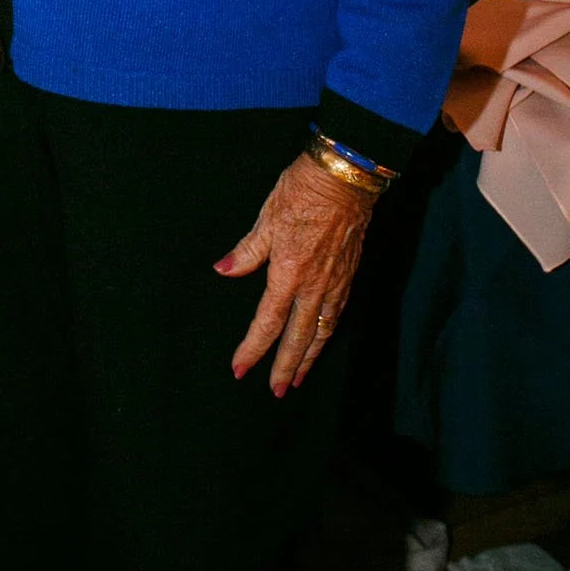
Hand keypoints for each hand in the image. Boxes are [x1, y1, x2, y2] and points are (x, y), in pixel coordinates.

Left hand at [213, 151, 375, 393]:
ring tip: (298, 377)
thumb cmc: (302, 192)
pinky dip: (326, 333)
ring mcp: (334, 283)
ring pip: (321, 330)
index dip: (253, 348)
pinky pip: (336, 314)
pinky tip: (321, 337)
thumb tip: (223, 270)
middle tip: (276, 391)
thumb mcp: (267, 218)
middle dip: (285, 366)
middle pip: (298, 337)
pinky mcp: (348, 274)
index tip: (240, 368)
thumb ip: (247, 251)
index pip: (267, 322)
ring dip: (309, 356)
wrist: (345, 178)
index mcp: (288, 274)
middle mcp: (313, 286)